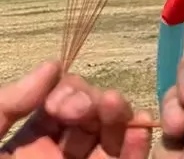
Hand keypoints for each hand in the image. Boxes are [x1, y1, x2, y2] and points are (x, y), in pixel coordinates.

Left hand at [0, 61, 150, 157]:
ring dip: (119, 112)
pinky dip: (139, 143)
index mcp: (29, 143)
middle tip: (86, 107)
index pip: (62, 101)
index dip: (68, 92)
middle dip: (95, 100)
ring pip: (114, 131)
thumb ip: (8, 104)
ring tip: (115, 105)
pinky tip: (139, 128)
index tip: (60, 103)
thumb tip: (53, 65)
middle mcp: (60, 152)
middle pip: (92, 112)